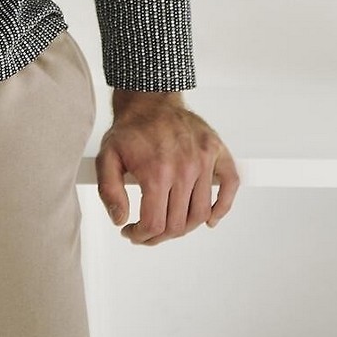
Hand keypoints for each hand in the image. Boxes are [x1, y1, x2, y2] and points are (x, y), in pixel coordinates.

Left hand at [96, 91, 238, 244]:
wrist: (149, 100)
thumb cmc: (130, 129)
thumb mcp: (107, 157)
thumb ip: (108, 190)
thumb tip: (120, 219)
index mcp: (156, 171)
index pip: (155, 224)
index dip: (141, 236)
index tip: (132, 233)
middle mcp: (183, 168)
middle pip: (178, 224)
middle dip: (159, 236)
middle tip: (147, 232)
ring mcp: (203, 160)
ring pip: (201, 213)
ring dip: (185, 227)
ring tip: (169, 224)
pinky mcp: (216, 151)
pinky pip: (230, 186)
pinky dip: (223, 208)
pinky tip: (210, 219)